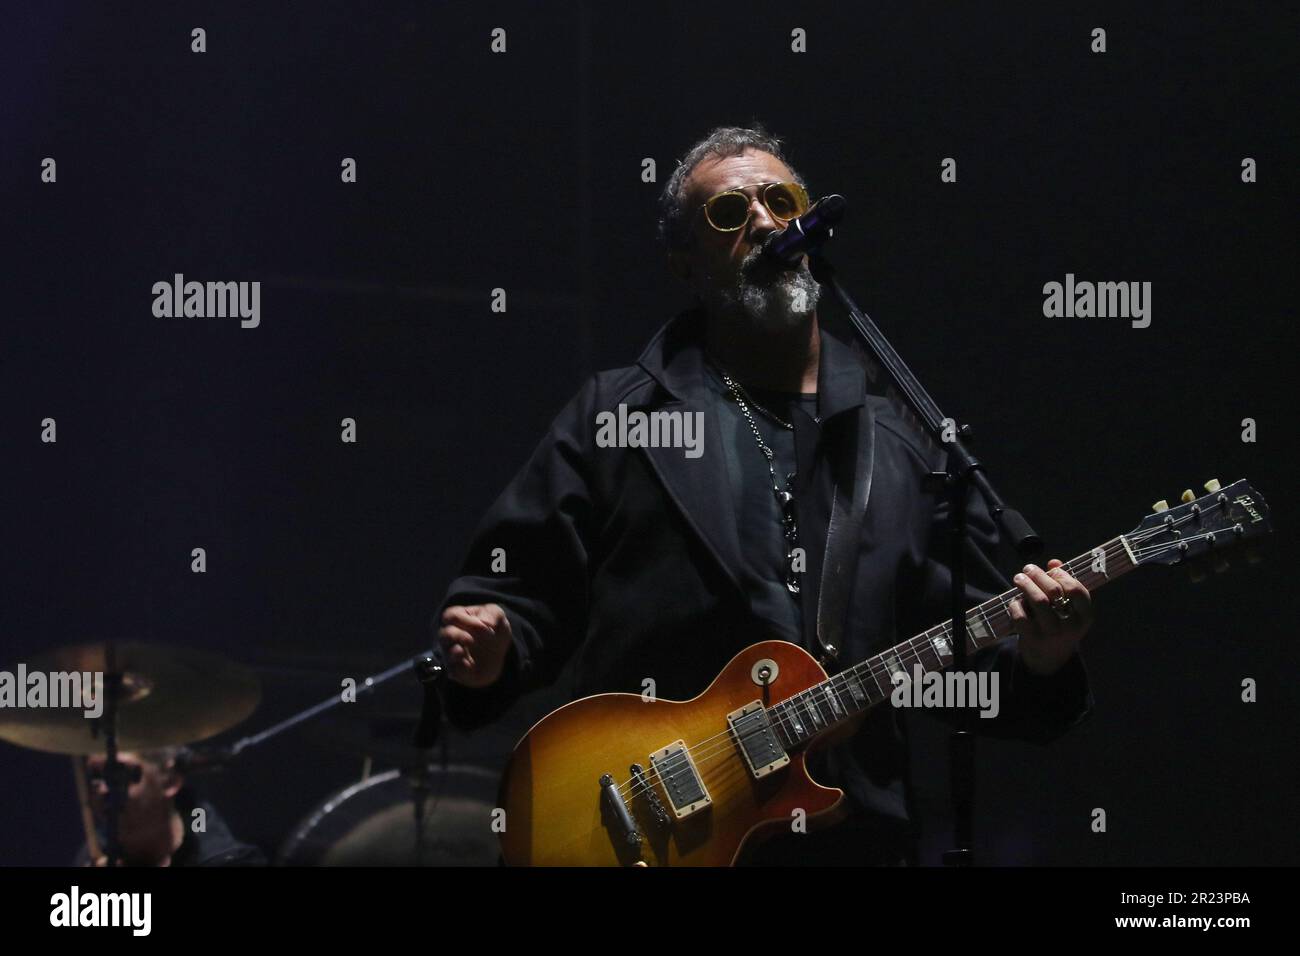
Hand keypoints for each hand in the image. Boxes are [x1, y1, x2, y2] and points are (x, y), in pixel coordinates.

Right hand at [438, 604, 513, 687]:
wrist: (500, 653)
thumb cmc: (493, 629)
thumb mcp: (497, 616)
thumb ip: (492, 614)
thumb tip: (486, 623)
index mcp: (458, 619)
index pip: (451, 616)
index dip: (465, 620)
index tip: (484, 626)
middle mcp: (451, 637)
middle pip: (444, 634)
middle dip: (456, 636)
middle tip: (471, 639)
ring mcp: (453, 654)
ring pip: (446, 653)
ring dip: (454, 652)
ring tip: (463, 651)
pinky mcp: (459, 670)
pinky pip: (454, 671)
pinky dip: (460, 668)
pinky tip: (470, 665)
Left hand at [1007, 560, 1093, 675]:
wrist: (1049, 659)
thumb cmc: (1059, 624)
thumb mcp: (1068, 608)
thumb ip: (1063, 584)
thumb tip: (1053, 562)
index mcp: (1084, 616)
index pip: (1078, 591)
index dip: (1063, 576)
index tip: (1052, 569)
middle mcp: (1071, 626)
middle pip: (1054, 591)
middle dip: (1038, 575)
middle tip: (1027, 569)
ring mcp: (1052, 633)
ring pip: (1038, 601)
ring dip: (1026, 585)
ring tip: (1018, 578)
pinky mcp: (1033, 639)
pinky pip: (1021, 615)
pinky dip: (1015, 604)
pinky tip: (1015, 602)